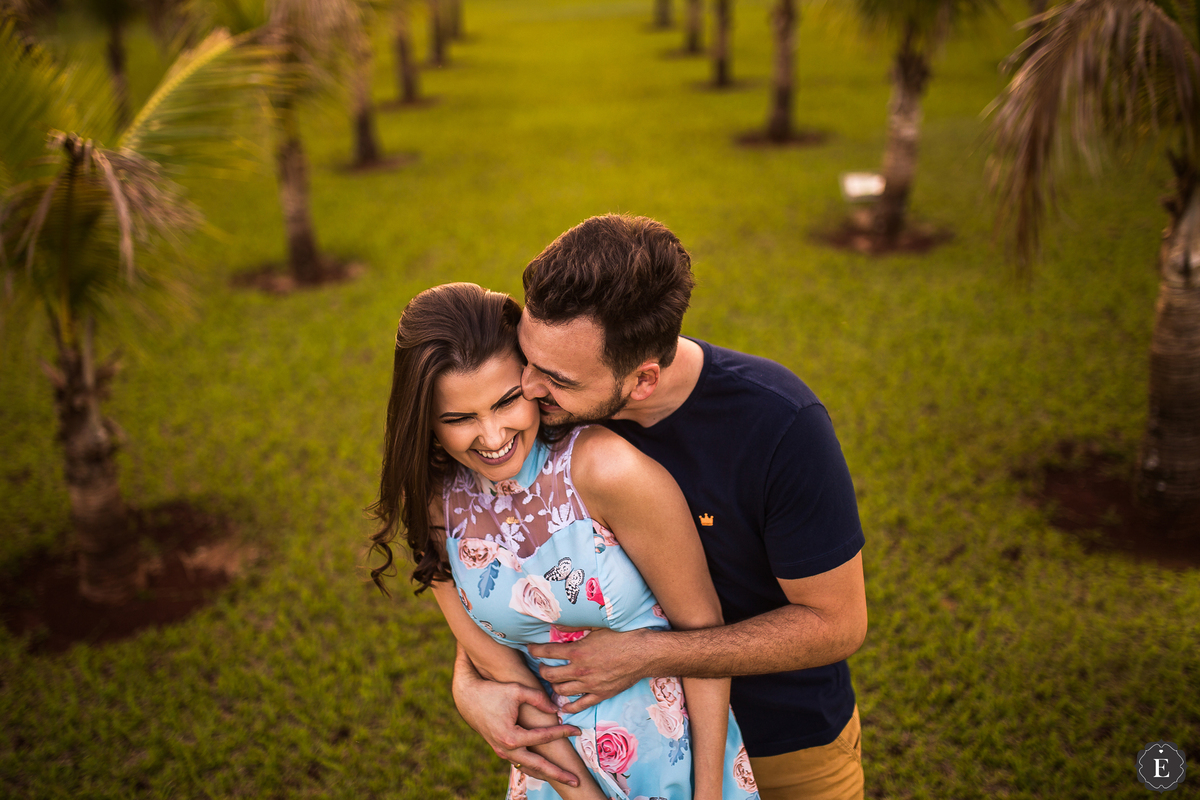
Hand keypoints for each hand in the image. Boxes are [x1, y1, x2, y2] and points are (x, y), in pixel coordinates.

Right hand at [453, 671, 581, 785]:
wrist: (468, 698)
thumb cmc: (493, 691)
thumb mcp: (517, 690)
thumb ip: (539, 698)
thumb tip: (556, 709)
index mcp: (512, 737)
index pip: (544, 737)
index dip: (562, 733)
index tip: (578, 730)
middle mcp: (507, 749)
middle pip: (538, 766)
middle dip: (558, 774)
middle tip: (577, 781)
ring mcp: (502, 752)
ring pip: (529, 768)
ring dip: (547, 774)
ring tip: (566, 779)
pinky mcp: (500, 750)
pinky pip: (521, 763)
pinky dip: (535, 768)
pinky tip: (547, 771)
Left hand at [527, 628, 652, 712]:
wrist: (642, 654)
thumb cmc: (621, 637)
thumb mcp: (596, 627)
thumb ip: (574, 627)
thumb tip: (557, 623)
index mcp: (577, 651)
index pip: (547, 652)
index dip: (535, 650)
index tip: (530, 648)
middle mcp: (580, 670)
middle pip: (550, 674)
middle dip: (542, 670)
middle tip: (542, 666)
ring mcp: (589, 685)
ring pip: (561, 690)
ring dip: (553, 686)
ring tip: (553, 681)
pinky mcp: (600, 695)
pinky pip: (579, 705)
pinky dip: (568, 706)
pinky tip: (563, 705)